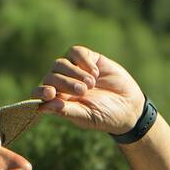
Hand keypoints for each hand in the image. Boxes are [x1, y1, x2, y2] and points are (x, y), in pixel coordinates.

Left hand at [30, 46, 144, 135]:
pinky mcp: (88, 58)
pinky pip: (76, 52)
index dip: (41, 91)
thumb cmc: (105, 116)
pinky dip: (83, 61)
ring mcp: (75, 69)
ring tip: (91, 84)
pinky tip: (95, 73)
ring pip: (61, 63)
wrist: (129, 106)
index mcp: (59, 100)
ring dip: (75, 73)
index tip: (51, 93)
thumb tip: (42, 106)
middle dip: (65, 83)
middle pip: (51, 76)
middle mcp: (64, 84)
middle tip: (83, 91)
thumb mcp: (86, 117)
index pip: (40, 92)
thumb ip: (66, 111)